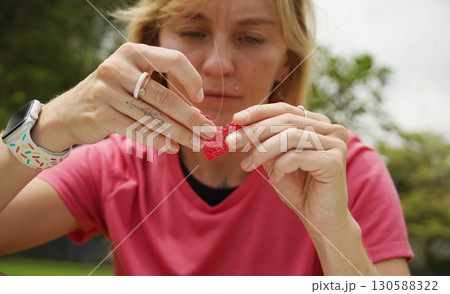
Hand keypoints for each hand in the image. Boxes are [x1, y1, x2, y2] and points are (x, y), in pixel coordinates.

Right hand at [32, 42, 215, 152]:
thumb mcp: (133, 80)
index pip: (172, 59)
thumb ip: (161, 89)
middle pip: (164, 96)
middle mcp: (117, 68)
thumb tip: (198, 113)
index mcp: (132, 52)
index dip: (192, 78)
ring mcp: (106, 91)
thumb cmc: (112, 95)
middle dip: (191, 118)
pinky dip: (159, 141)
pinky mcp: (101, 115)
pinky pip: (138, 131)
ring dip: (179, 134)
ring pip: (153, 117)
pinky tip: (173, 148)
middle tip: (209, 132)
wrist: (69, 112)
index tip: (201, 99)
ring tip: (197, 143)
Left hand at [227, 103, 349, 234]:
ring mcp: (336, 143)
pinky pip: (297, 156)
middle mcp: (331, 129)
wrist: (319, 219)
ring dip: (262, 150)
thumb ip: (264, 142)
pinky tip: (276, 179)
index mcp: (319, 123)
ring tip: (247, 164)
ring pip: (290, 137)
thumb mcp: (276, 160)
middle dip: (254, 131)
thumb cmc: (299, 189)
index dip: (259, 112)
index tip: (236, 120)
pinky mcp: (334, 161)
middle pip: (286, 121)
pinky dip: (280, 167)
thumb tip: (240, 125)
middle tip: (231, 143)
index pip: (285, 109)